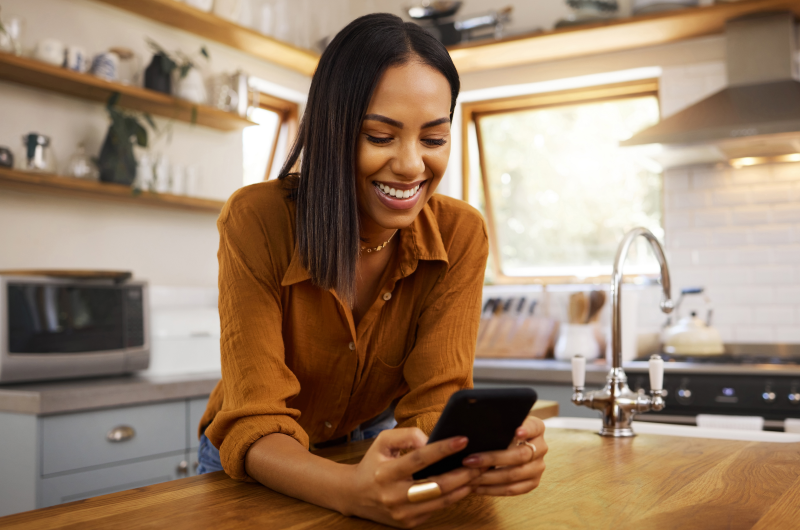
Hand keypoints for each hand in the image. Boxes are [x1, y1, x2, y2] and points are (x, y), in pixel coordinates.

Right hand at [342, 428, 481, 527]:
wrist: (355, 495)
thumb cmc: (374, 462)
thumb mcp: (383, 441)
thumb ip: (407, 435)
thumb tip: (432, 440)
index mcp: (386, 473)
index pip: (418, 459)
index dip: (442, 449)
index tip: (463, 439)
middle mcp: (393, 496)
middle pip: (436, 486)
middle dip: (462, 473)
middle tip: (480, 461)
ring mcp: (402, 513)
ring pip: (441, 501)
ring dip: (463, 487)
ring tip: (477, 473)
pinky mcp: (409, 523)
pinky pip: (436, 509)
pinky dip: (452, 497)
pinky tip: (464, 486)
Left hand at [463, 415, 546, 495]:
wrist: (513, 444)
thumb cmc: (503, 430)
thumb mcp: (503, 422)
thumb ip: (497, 423)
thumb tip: (477, 422)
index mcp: (537, 428)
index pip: (533, 427)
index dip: (526, 430)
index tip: (517, 432)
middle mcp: (541, 447)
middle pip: (520, 455)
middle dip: (492, 458)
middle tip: (470, 460)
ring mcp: (539, 466)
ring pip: (514, 474)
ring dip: (489, 478)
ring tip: (470, 477)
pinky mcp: (533, 482)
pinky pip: (514, 489)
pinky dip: (494, 490)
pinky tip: (478, 487)